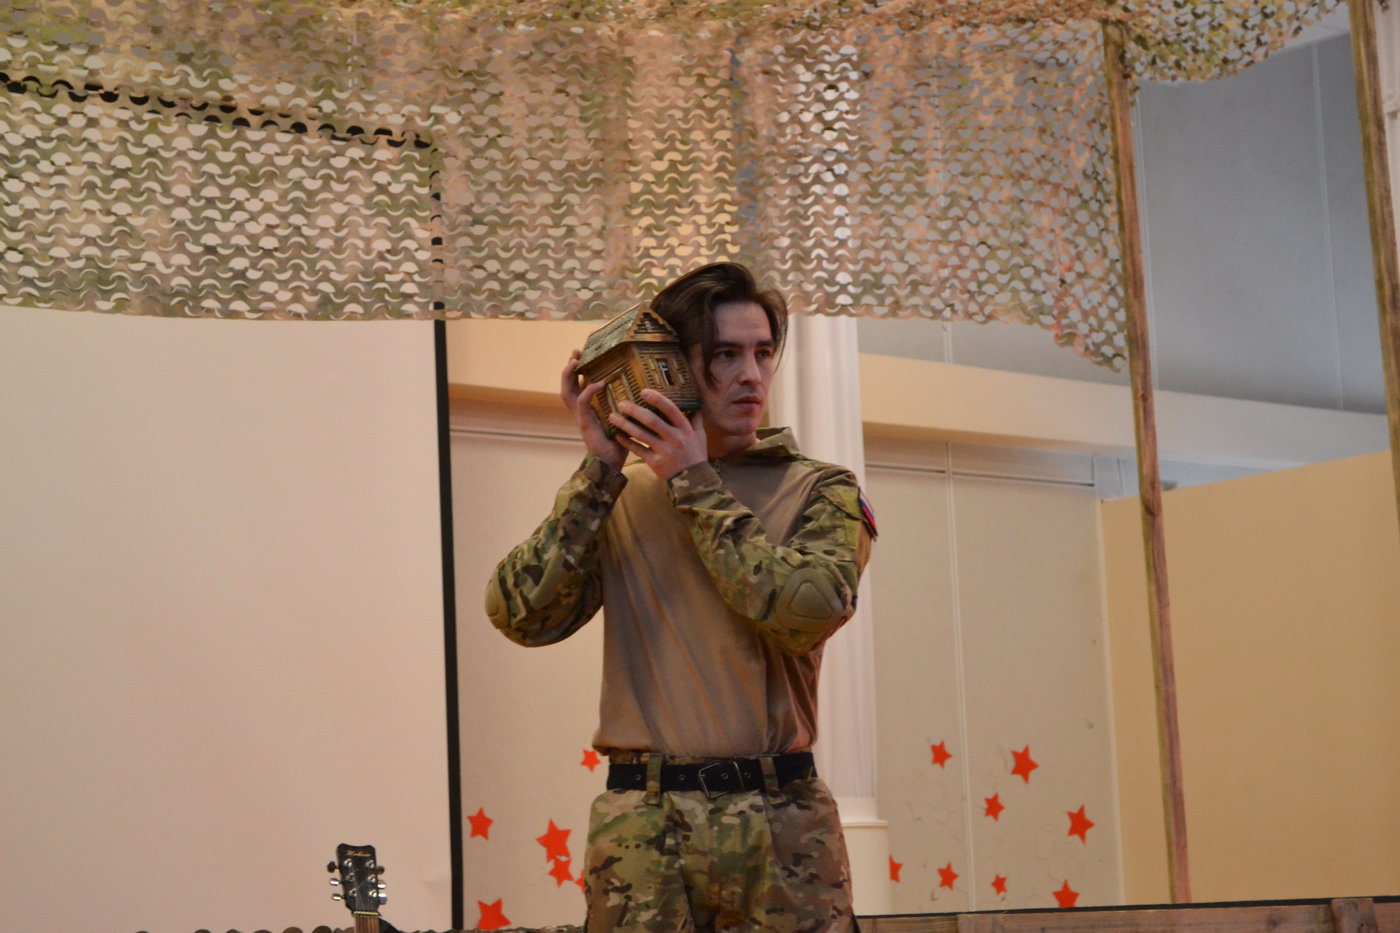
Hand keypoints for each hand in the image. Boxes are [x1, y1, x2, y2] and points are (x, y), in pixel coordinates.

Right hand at [560, 350, 626, 471]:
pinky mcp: (585, 423)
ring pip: (567, 392)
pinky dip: (589, 391)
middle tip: (575, 353)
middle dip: (569, 368)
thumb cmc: (619, 442)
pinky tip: (599, 383)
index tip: (580, 355)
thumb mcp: (622, 418)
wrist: (612, 463)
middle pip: (566, 386)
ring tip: (577, 361)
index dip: (576, 371)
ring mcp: (580, 417)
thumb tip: (643, 390)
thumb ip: (625, 405)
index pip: (576, 386)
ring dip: (570, 375)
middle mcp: (580, 412)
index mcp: (587, 410)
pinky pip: (582, 403)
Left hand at [609, 388, 708, 481]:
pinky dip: (626, 442)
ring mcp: (664, 451)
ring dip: (625, 425)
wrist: (694, 480)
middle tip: (621, 403)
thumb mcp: (700, 435)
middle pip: (652, 420)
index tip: (643, 391)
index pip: (670, 409)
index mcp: (685, 429)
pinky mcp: (655, 462)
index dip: (657, 399)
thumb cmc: (696, 455)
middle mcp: (675, 438)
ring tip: (613, 417)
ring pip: (641, 435)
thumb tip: (693, 402)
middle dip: (635, 410)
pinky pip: (637, 450)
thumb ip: (695, 419)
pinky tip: (617, 435)